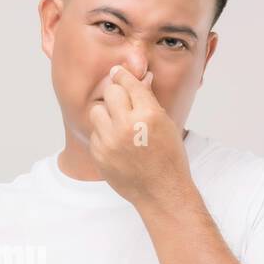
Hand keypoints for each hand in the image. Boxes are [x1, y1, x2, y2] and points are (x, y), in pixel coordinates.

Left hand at [86, 65, 193, 208]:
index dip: (122, 75)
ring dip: (106, 114)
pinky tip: (117, 144)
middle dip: (116, 94)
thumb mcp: (166, 124)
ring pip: (97, 111)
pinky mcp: (99, 155)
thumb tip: (140, 78)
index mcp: (148, 115)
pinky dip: (103, 135)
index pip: (129, 83)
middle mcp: (127, 126)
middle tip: (122, 101)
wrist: (161, 192)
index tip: (117, 71)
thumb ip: (148, 100)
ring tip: (118, 124)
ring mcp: (110, 142)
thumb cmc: (168, 158)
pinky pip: (94, 133)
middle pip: (110, 92)